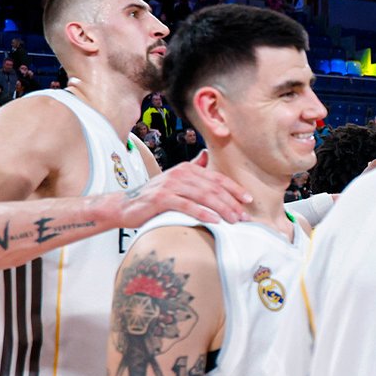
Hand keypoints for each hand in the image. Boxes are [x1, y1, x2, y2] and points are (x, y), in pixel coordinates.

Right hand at [118, 150, 250, 225]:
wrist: (126, 205)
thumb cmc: (156, 197)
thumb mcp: (176, 181)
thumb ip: (192, 169)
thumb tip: (205, 155)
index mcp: (187, 169)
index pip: (217, 178)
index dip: (234, 189)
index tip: (249, 200)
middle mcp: (180, 173)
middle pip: (213, 188)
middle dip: (232, 203)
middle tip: (244, 217)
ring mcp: (170, 185)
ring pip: (203, 196)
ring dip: (222, 209)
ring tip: (234, 220)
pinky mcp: (161, 198)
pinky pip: (186, 205)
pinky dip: (202, 213)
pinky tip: (215, 221)